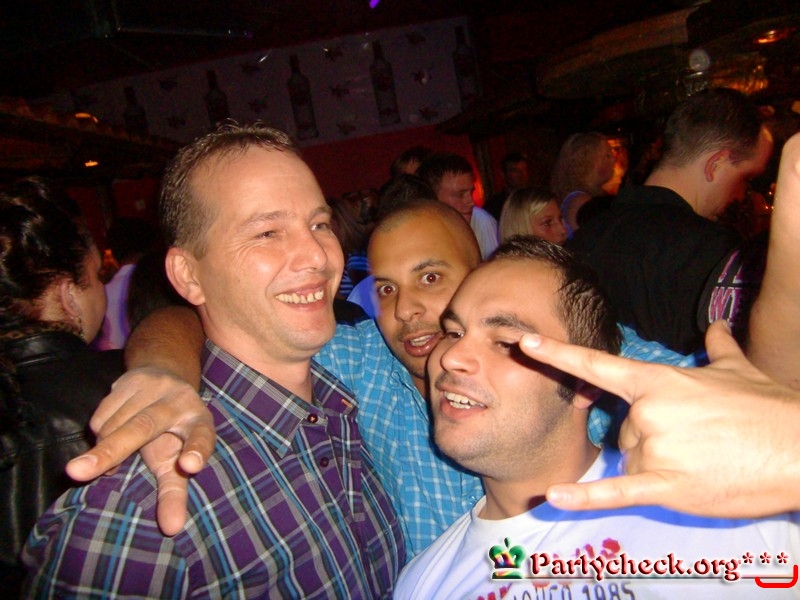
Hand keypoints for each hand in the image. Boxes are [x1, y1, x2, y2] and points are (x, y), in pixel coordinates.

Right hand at [67, 367, 214, 534]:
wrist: (167, 377)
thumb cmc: (173, 431)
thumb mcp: (178, 458)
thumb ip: (175, 492)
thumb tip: (172, 530)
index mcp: (200, 424)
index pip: (202, 438)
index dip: (196, 451)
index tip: (189, 466)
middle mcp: (181, 400)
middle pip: (143, 427)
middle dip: (110, 451)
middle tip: (76, 474)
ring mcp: (155, 386)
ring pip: (112, 424)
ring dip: (104, 448)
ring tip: (115, 452)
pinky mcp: (130, 379)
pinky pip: (100, 415)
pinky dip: (98, 433)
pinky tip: (112, 431)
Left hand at [518, 320, 799, 517]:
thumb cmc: (769, 408)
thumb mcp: (738, 371)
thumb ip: (717, 349)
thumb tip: (714, 326)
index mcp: (658, 382)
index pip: (598, 365)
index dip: (559, 354)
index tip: (524, 343)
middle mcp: (648, 412)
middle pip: (623, 430)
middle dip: (651, 438)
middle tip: (697, 441)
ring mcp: (656, 449)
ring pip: (632, 460)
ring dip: (658, 465)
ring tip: (702, 460)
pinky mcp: (668, 486)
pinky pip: (618, 493)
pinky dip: (586, 498)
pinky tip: (555, 498)